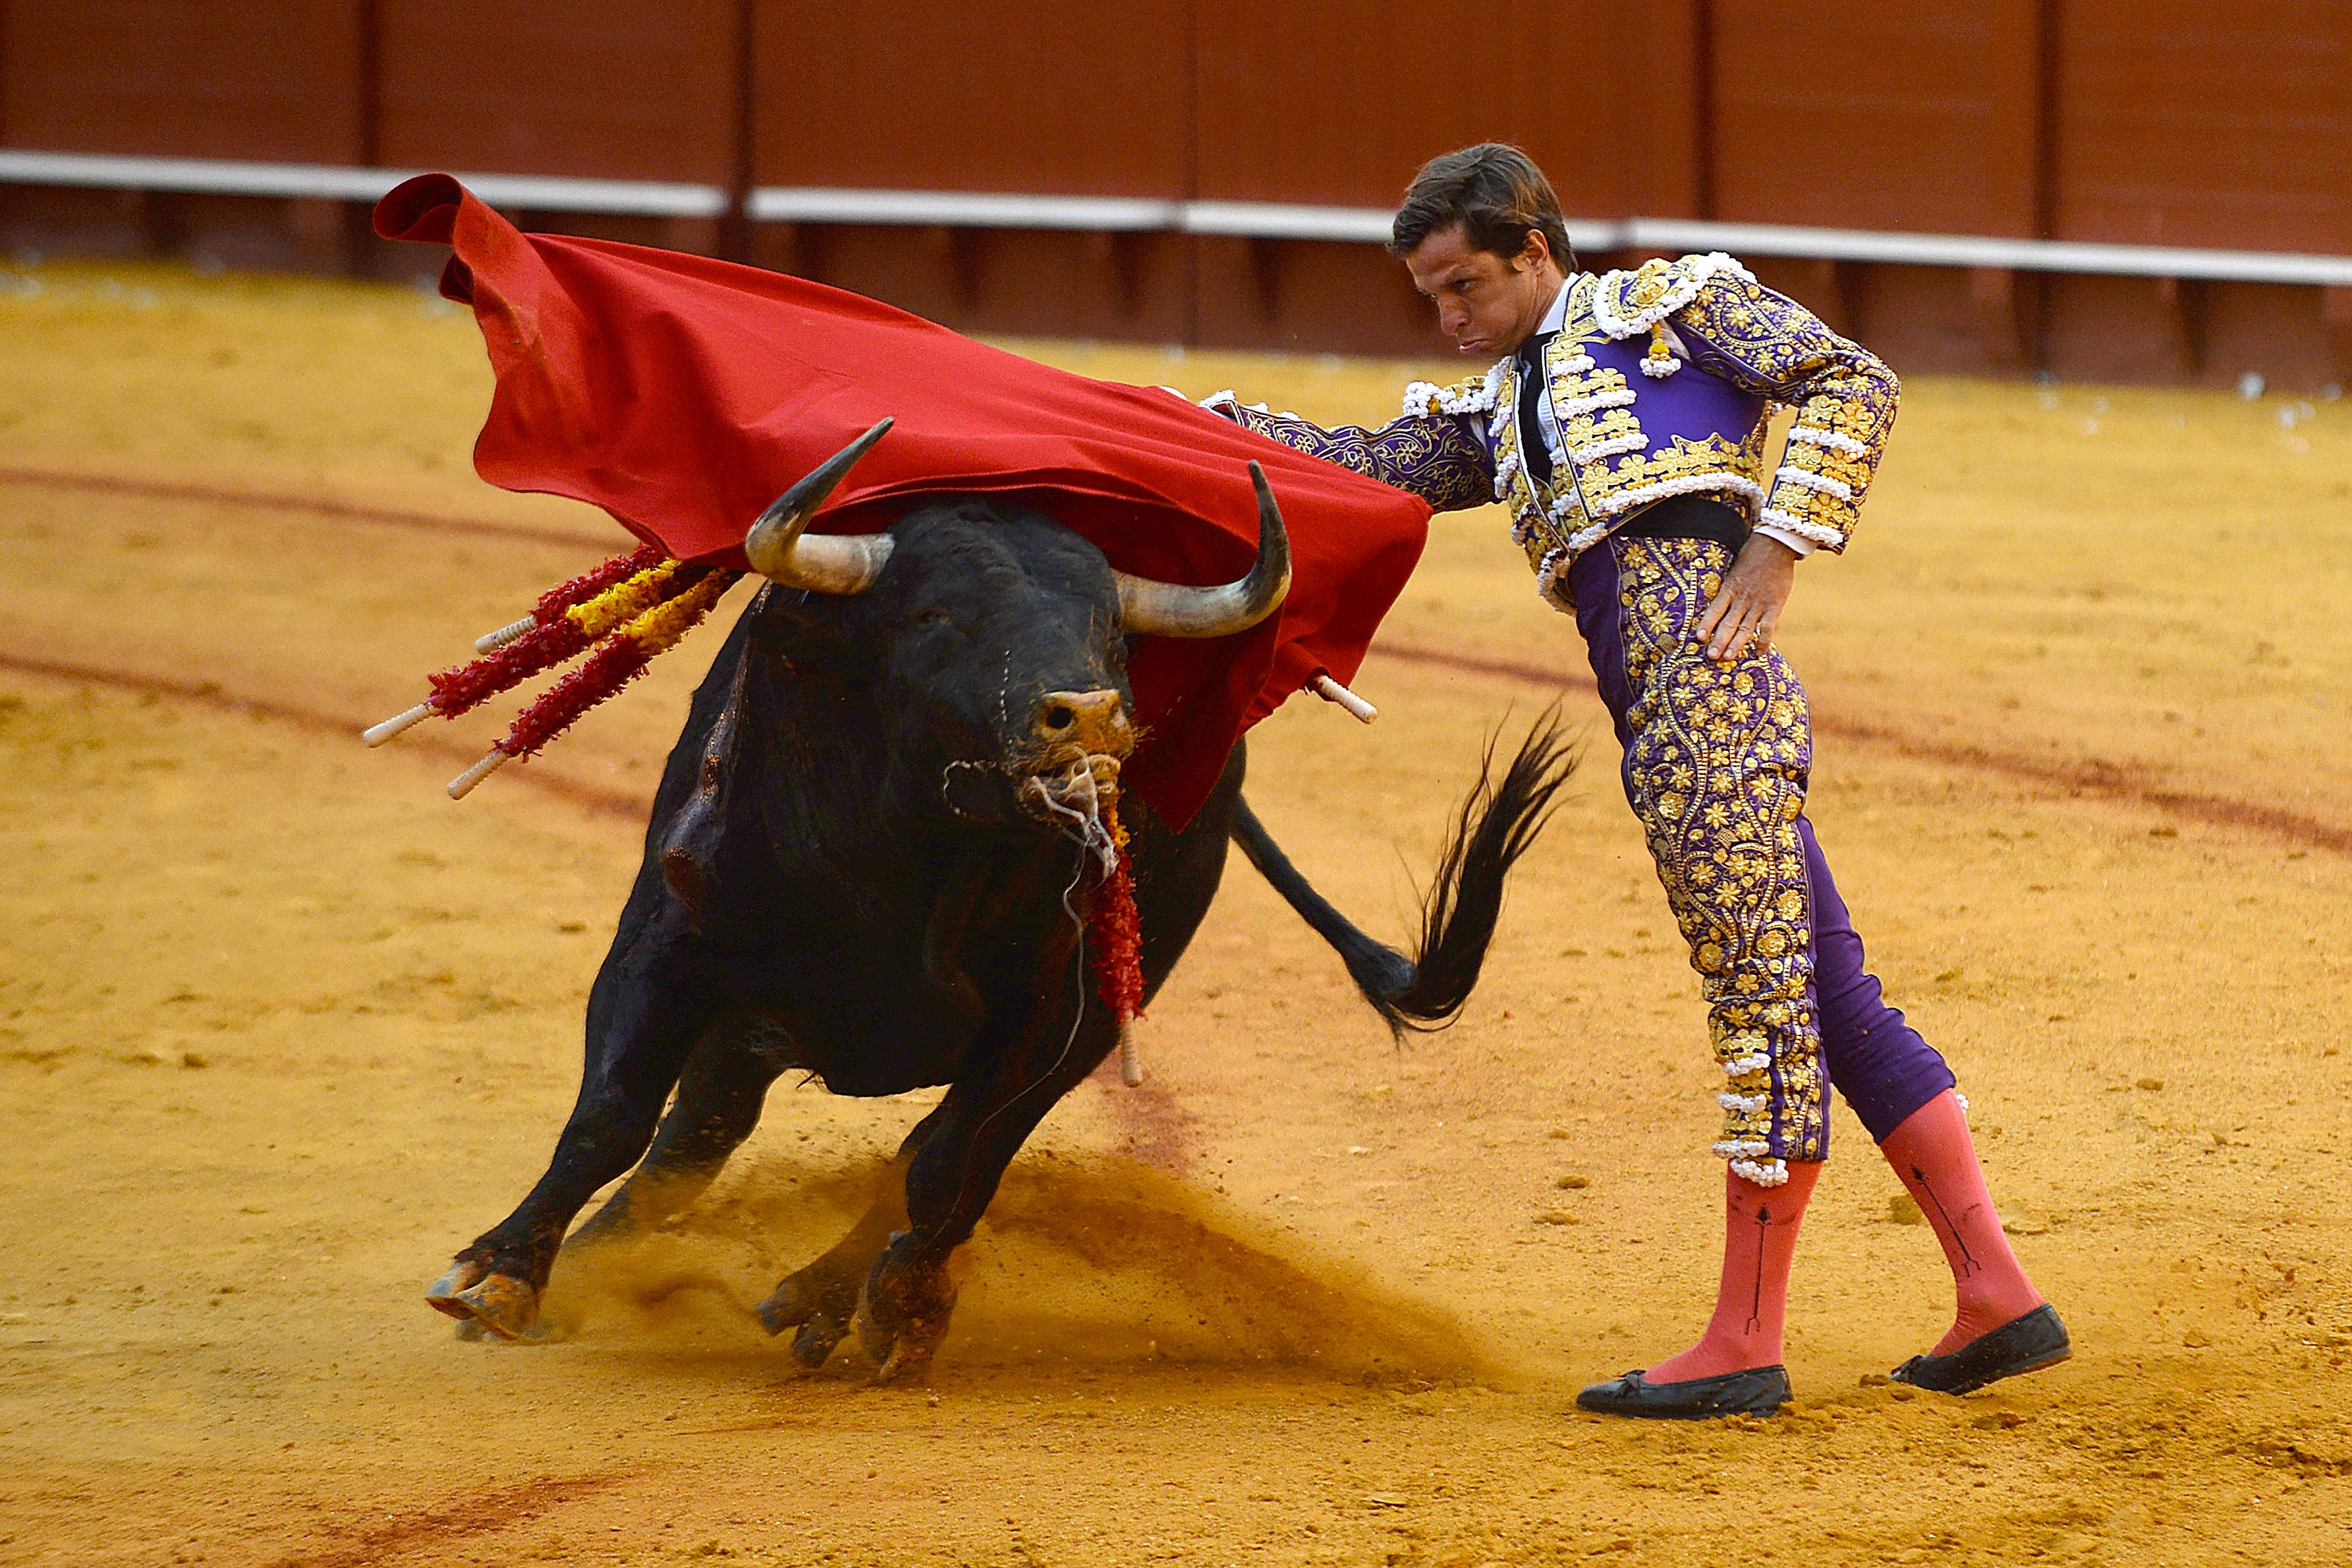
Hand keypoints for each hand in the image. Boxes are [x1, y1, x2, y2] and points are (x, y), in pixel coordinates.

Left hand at [1691, 534, 1796, 662]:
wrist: (1776, 545)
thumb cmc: (1753, 557)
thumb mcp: (1734, 571)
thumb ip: (1729, 588)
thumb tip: (1719, 604)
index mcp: (1729, 588)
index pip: (1714, 610)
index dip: (1706, 624)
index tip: (1698, 637)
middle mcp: (1742, 598)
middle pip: (1728, 624)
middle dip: (1719, 641)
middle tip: (1711, 656)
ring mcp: (1758, 603)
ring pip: (1746, 628)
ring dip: (1737, 644)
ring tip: (1728, 657)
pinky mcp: (1774, 605)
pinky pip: (1767, 627)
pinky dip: (1763, 641)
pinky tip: (1758, 653)